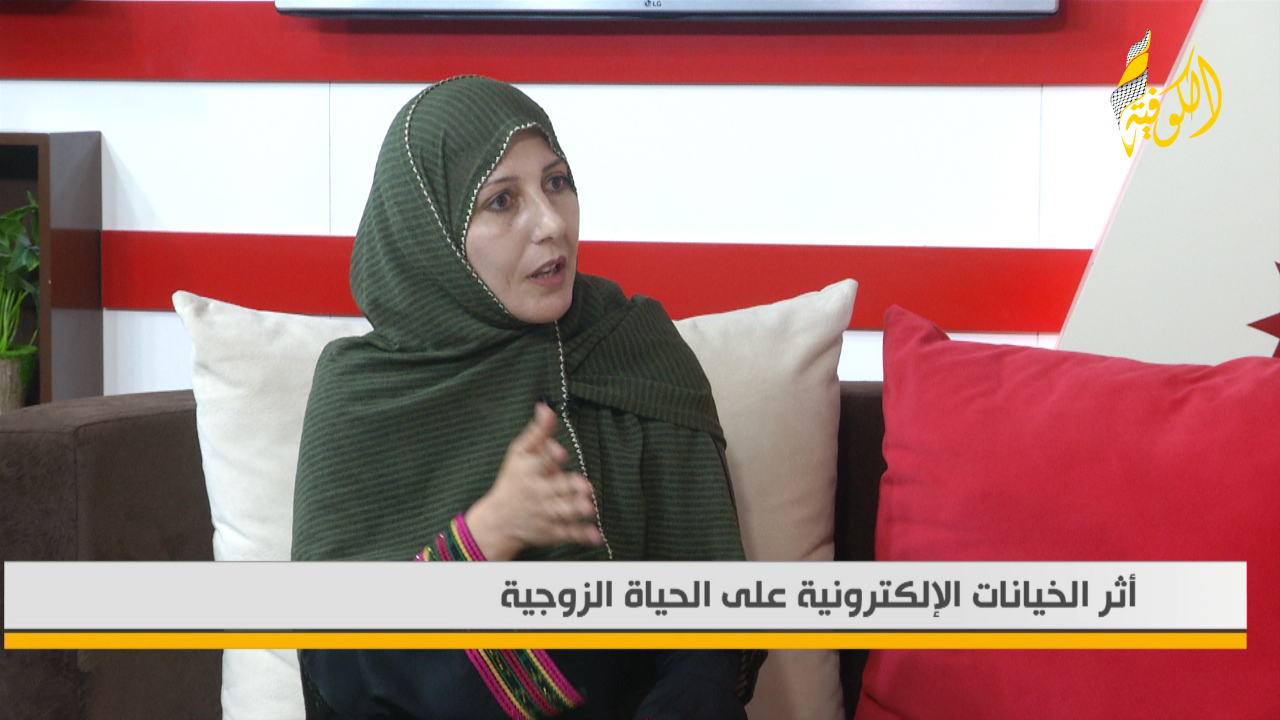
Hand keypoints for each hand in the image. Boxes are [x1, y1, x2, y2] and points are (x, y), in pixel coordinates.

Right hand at [465, 403, 602, 559]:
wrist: (498, 520)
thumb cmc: (513, 479)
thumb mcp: (519, 453)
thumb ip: (537, 433)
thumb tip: (546, 407)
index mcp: (529, 471)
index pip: (540, 461)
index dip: (550, 456)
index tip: (560, 452)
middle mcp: (537, 492)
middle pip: (555, 488)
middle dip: (569, 487)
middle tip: (584, 487)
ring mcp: (544, 513)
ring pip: (562, 511)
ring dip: (575, 510)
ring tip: (588, 509)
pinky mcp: (552, 531)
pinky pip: (569, 533)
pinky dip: (582, 536)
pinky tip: (596, 537)